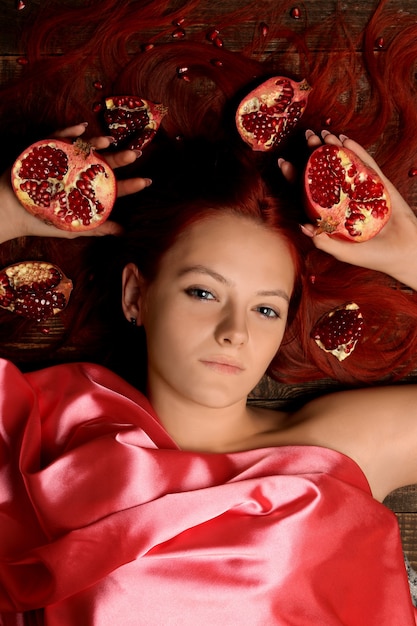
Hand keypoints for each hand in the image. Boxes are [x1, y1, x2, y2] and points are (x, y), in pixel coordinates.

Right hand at [0, 123, 150, 243]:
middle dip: (120, 158)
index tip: (147, 182)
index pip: (113, 186)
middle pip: (103, 164)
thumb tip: (124, 231)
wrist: (12, 214)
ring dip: (97, 143)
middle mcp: (78, 173)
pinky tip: (80, 128)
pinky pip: (57, 138)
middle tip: (135, 154)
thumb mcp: (74, 226)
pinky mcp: (46, 151)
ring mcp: (63, 161)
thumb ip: (97, 227)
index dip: (130, 184)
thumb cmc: (43, 221)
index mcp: (87, 190)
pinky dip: (68, 132)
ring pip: (83, 149)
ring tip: (109, 141)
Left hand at [279, 131, 416, 289]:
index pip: (308, 191)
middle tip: (306, 137)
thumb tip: (301, 225)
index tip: (283, 162)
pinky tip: (345, 141)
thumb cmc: (371, 255)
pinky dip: (356, 151)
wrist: (402, 253)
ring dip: (333, 147)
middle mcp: (343, 197)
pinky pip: (366, 164)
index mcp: (330, 212)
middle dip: (314, 153)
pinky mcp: (379, 184)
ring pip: (344, 164)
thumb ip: (323, 242)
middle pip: (324, 172)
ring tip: (323, 134)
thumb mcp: (342, 251)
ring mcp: (360, 188)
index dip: (295, 176)